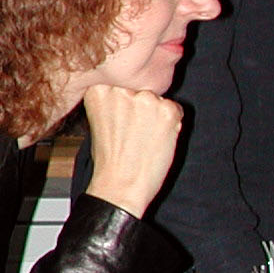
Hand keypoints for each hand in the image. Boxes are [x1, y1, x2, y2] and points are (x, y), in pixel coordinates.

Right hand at [80, 82, 182, 217]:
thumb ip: (112, 103)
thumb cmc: (108, 160)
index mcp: (98, 90)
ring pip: (158, 100)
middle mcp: (120, 89)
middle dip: (140, 109)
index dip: (123, 106)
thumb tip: (135, 93)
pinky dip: (171, 125)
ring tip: (143, 140)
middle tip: (131, 134)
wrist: (119, 186)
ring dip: (156, 117)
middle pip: (139, 91)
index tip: (118, 122)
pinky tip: (155, 141)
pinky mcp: (167, 110)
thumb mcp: (97, 122)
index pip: (119, 86)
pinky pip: (175, 110)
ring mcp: (145, 99)